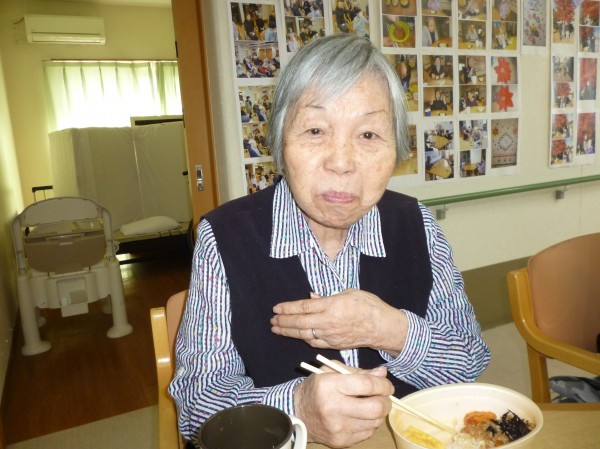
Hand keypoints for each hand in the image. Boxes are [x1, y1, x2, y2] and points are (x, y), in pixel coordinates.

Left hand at [270, 289, 407, 355]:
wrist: (382, 327)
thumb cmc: (368, 305)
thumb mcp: (348, 292)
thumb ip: (327, 296)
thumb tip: (311, 297)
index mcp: (331, 305)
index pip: (303, 307)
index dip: (288, 308)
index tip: (276, 308)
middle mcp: (328, 321)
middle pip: (300, 323)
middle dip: (283, 322)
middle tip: (272, 320)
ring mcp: (331, 335)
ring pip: (304, 334)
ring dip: (289, 332)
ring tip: (277, 329)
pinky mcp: (335, 344)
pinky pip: (315, 342)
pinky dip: (304, 339)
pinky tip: (297, 336)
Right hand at [294, 366, 392, 447]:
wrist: (298, 413)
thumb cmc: (317, 388)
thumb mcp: (332, 371)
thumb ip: (358, 372)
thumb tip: (382, 373)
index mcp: (330, 386)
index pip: (367, 385)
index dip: (383, 384)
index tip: (386, 385)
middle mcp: (334, 408)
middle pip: (375, 408)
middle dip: (386, 401)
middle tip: (383, 397)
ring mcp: (338, 428)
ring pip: (375, 422)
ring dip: (379, 413)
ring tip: (372, 405)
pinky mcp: (341, 441)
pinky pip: (367, 434)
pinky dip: (370, 424)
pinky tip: (361, 417)